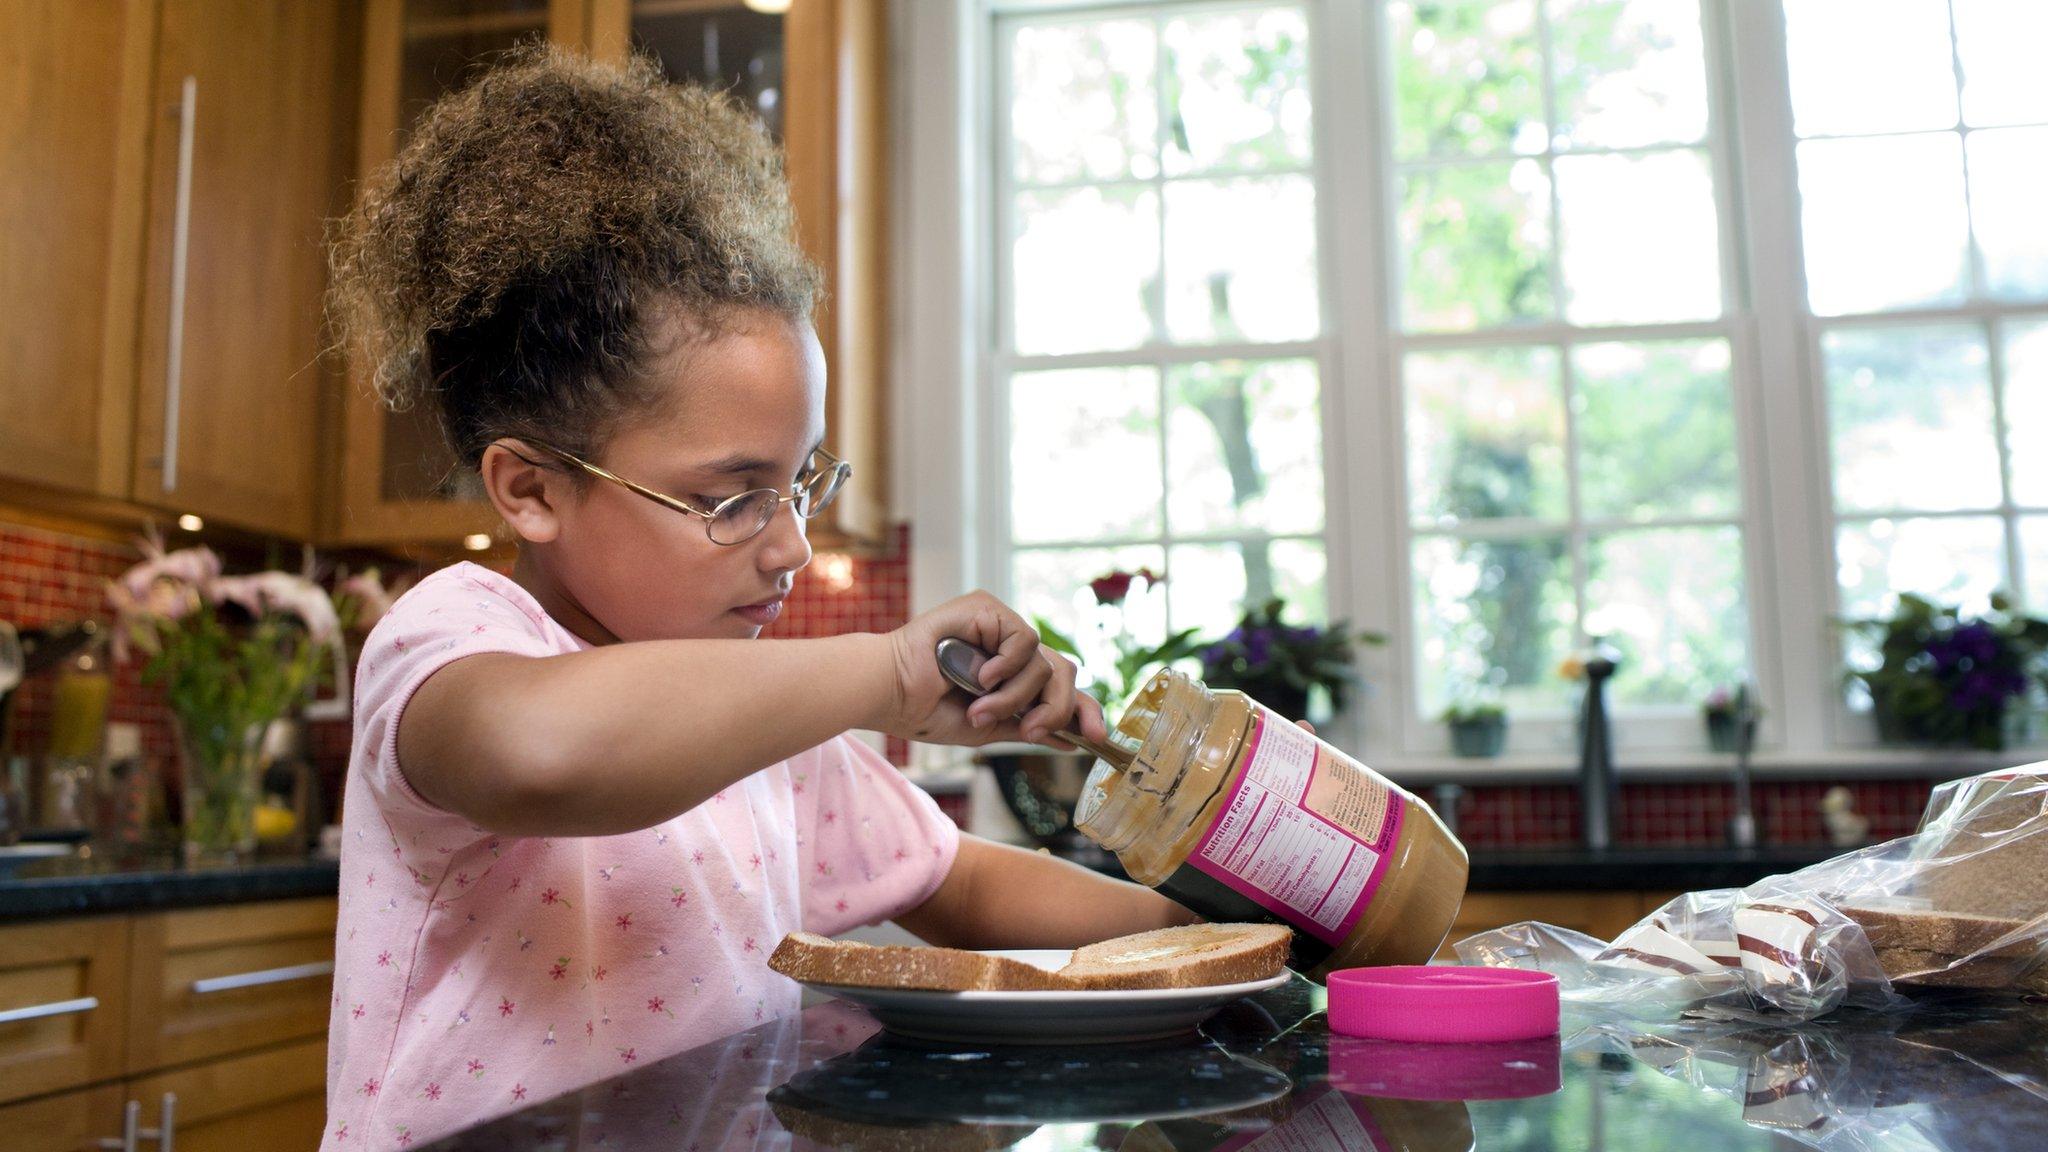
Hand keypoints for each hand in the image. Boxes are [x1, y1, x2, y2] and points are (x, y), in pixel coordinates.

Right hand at [879, 591, 1108, 750]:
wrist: (892, 693)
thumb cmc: (927, 710)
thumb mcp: (988, 728)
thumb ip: (1027, 728)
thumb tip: (1069, 739)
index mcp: (1013, 677)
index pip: (1062, 689)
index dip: (1084, 711)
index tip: (1096, 738)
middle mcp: (1011, 650)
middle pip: (1064, 674)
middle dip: (1057, 708)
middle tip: (1031, 731)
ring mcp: (1001, 627)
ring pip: (1046, 663)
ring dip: (1015, 696)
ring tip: (979, 707)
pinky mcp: (988, 609)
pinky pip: (1026, 640)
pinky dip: (1008, 666)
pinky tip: (981, 676)